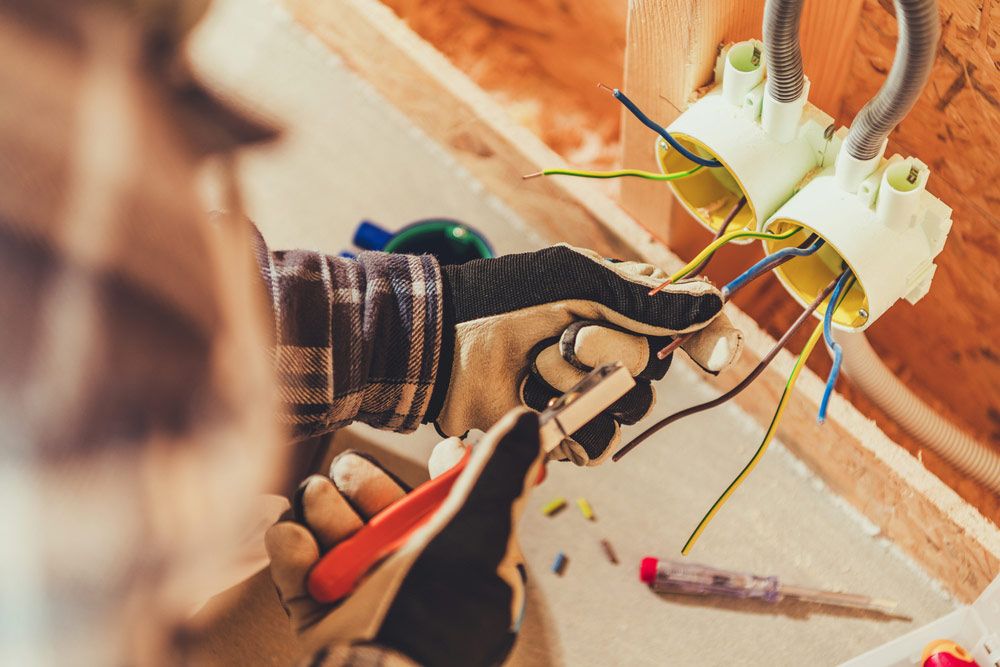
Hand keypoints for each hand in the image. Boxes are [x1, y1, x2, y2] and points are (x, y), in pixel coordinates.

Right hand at [265, 410, 543, 666]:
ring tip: (318, 505)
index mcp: (463, 562)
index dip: (445, 471)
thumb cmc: (435, 618)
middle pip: (385, 507)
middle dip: (363, 483)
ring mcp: (367, 595)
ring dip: (323, 509)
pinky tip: (295, 539)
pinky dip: (294, 551)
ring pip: (339, 530)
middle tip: (349, 476)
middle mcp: (417, 576)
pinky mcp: (325, 617)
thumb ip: (500, 477)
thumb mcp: (478, 537)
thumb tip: (528, 423)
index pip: (456, 503)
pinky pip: (303, 571)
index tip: (442, 452)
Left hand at [426, 244, 741, 464]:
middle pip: (655, 367)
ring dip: (580, 386)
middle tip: (563, 336)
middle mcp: (613, 347)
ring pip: (630, 409)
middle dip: (608, 351)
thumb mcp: (575, 281)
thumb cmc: (503, 297)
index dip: (708, 337)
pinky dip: (569, 423)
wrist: (443, 343)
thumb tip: (715, 301)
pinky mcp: (565, 428)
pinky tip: (534, 399)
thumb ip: (644, 299)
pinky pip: (597, 442)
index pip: (687, 322)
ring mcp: (589, 390)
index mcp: (622, 303)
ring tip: (535, 365)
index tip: (712, 353)